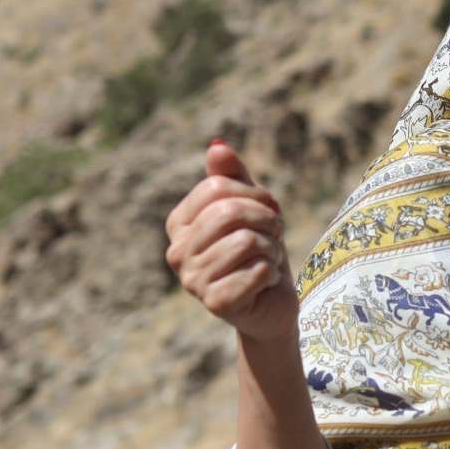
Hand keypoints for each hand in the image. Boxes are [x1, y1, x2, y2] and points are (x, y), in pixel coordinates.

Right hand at [164, 139, 297, 344]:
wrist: (270, 303)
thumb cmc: (258, 250)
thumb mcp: (250, 206)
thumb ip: (232, 177)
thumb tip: (217, 145)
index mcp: (179, 223)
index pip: (217, 187)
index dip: (254, 195)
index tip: (266, 211)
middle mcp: (177, 251)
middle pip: (230, 212)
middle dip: (266, 221)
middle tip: (271, 237)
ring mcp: (192, 280)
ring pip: (247, 241)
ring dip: (271, 248)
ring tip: (266, 259)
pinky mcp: (215, 303)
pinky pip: (257, 270)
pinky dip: (272, 273)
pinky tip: (264, 282)